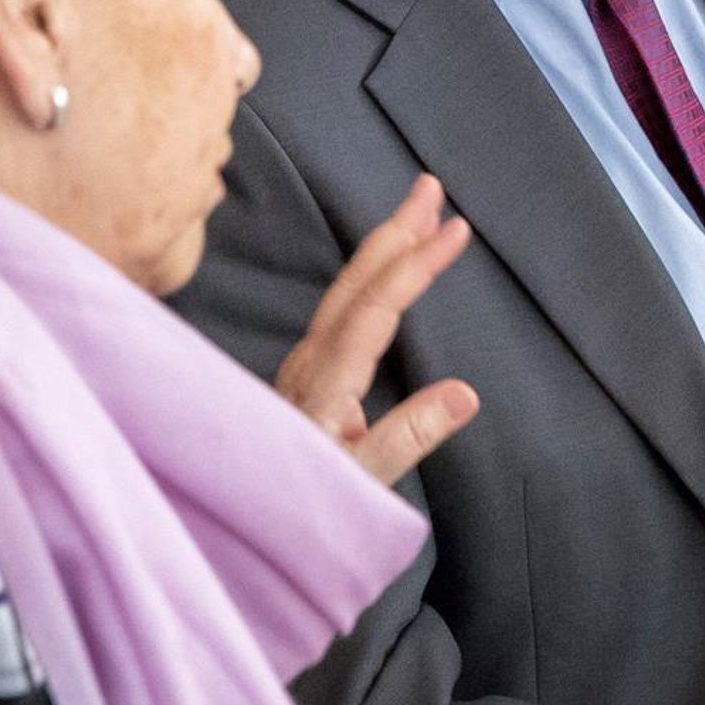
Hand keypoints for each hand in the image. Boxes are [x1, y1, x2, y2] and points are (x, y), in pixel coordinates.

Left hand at [276, 175, 479, 485]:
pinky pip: (344, 304)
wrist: (238, 518)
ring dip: (385, 246)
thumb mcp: (361, 480)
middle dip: (397, 229)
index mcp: (327, 378)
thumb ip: (410, 436)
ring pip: (348, 287)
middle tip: (430, 187)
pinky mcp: (306, 371)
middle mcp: (312, 359)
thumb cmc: (298, 506)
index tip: (457, 229)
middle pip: (358, 279)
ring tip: (418, 214)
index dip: (418, 262)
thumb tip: (467, 393)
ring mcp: (305, 362)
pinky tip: (385, 271)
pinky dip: (372, 274)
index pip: (378, 304)